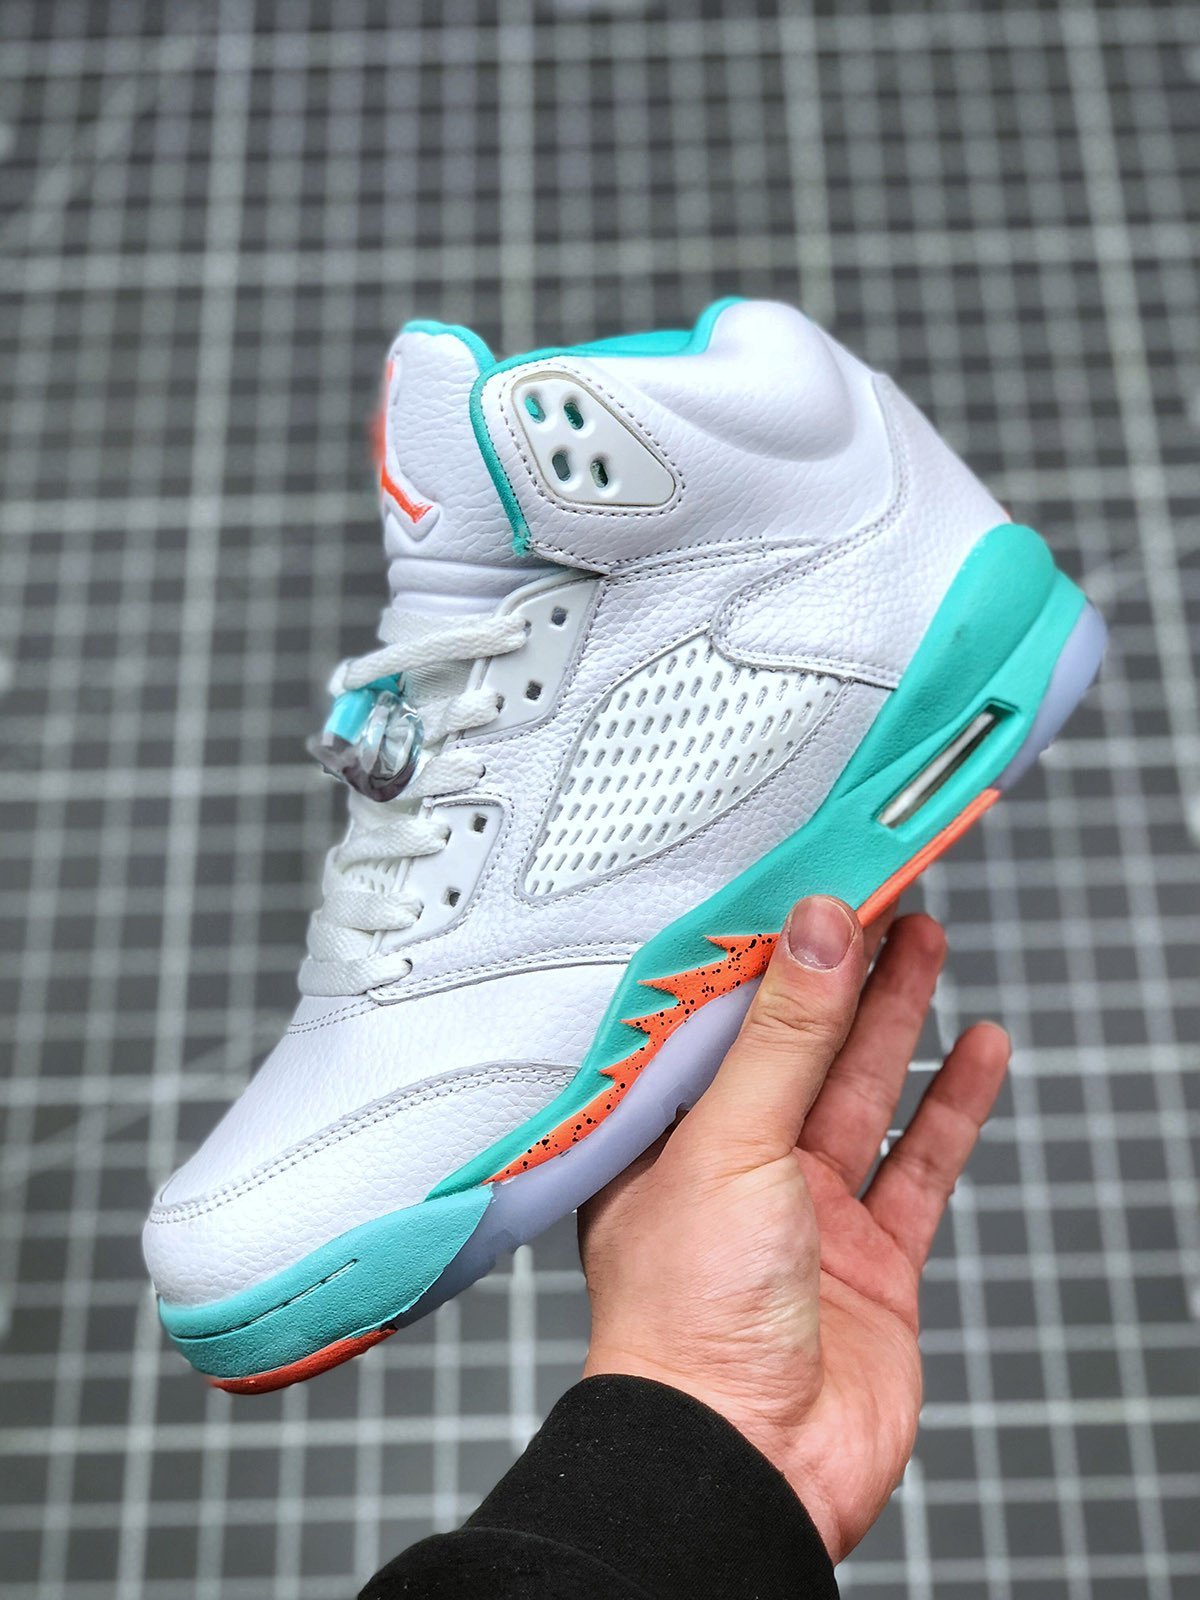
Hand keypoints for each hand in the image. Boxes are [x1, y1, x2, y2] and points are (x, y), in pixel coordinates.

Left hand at [579, 895, 1008, 1562]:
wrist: (745, 1464)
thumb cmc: (688, 1322)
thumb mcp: (731, 1144)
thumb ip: (782, 1037)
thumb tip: (814, 929)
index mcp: (667, 1137)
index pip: (724, 1019)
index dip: (770, 950)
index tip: (811, 885)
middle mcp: (733, 1166)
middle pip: (800, 1042)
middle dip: (843, 968)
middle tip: (882, 894)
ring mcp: (806, 1210)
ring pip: (861, 1089)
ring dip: (897, 1018)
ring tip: (927, 940)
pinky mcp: (870, 1257)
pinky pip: (918, 1162)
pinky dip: (950, 1106)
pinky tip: (977, 1052)